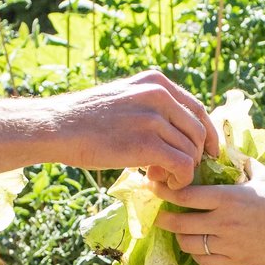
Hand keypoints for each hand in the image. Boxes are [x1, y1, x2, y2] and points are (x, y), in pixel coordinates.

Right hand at [0, 70, 215, 184]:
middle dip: (193, 155)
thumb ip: (151, 106)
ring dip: (181, 170)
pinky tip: (161, 183)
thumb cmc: (86, 118)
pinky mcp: (147, 143)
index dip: (206, 134)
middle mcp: (159, 95)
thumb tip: (176, 130)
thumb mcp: (124, 97)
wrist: (58, 127)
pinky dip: (179, 179)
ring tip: (159, 176)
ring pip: (190, 151)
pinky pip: (182, 165)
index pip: (197, 109)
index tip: (206, 152)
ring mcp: (154, 118)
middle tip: (173, 171)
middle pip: (197, 131)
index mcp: (156, 82)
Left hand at [154, 170, 264, 264]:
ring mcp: (230, 245)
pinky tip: (198, 247)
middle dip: (163, 219)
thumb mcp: (261, 174)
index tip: (155, 189)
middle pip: (179, 224)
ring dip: (180, 238)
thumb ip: (238, 163)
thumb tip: (222, 150)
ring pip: (189, 245)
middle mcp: (225, 222)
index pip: (185, 196)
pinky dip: (197, 255)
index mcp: (228, 197)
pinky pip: (206, 262)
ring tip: (179, 231)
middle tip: (158, 215)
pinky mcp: (238, 262)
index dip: (165, 193)